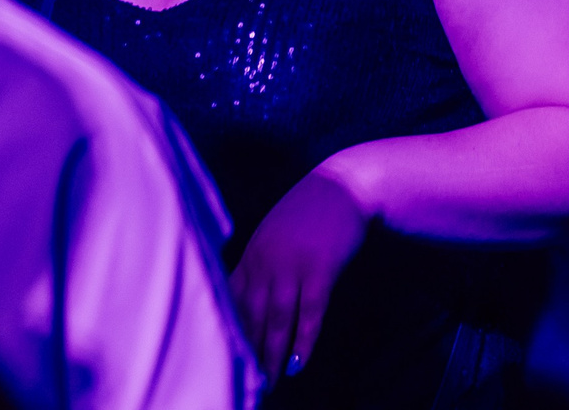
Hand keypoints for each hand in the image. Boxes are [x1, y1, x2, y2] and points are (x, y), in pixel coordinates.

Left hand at [230, 161, 372, 382]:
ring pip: (277, 319)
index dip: (228, 332)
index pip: (231, 301)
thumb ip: (258, 261)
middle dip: (247, 352)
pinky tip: (299, 363)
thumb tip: (244, 296)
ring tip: (269, 383)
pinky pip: (310, 312)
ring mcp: (293, 264)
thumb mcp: (274, 232)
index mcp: (252, 253)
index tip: (223, 358)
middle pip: (251, 316)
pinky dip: (304, 339)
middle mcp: (266, 260)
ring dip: (272, 354)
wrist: (346, 185)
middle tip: (245, 382)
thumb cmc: (310, 210)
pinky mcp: (321, 268)